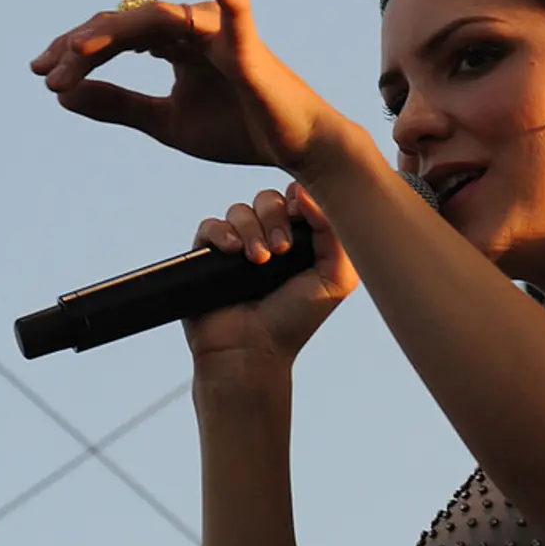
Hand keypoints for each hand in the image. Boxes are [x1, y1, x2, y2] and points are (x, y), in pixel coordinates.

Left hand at [30, 0, 351, 176]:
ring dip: (110, 36)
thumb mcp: (165, 122)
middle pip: (125, 24)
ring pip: (153, 19)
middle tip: (47, 72)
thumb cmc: (239, 130)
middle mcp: (191, 28)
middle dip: (81, 46)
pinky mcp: (245, 41)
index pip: (116, 38)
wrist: (293, 148)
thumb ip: (118, 105)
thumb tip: (62, 94)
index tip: (43, 76)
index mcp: (174, 44)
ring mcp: (217, 30)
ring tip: (75, 54)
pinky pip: (233, 5)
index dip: (76, 52)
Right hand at [183, 181, 357, 376]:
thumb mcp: (336, 278)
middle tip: (281, 250)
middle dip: (275, 218)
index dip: (298, 200)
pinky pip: (210, 225)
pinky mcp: (208, 256)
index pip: (296, 198)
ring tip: (259, 261)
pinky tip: (234, 252)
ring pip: (240, 210)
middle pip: (268, 198)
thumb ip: (335, 233)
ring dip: (251, 230)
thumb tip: (306, 194)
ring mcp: (237, 246)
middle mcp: (268, 238)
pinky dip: (222, 233)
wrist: (253, 351)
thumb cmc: (296, 319)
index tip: (300, 217)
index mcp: (299, 239)